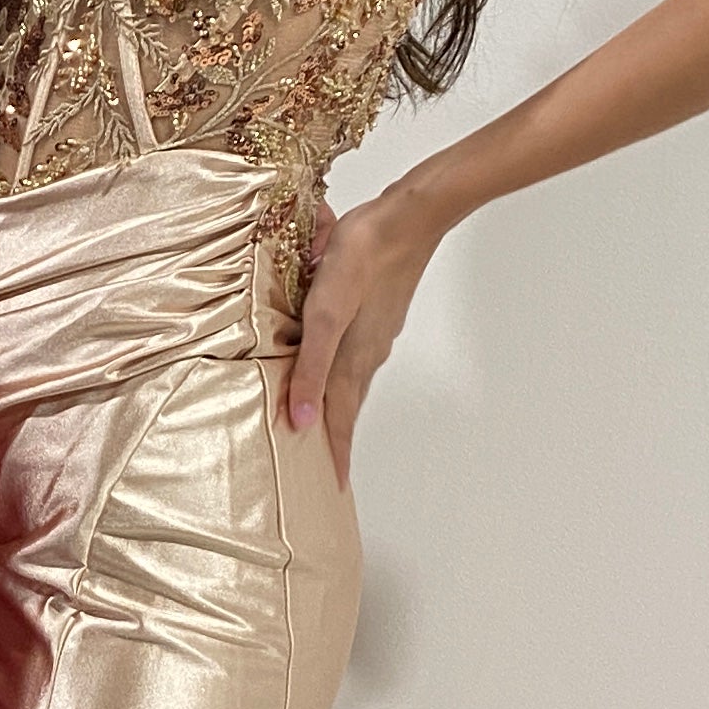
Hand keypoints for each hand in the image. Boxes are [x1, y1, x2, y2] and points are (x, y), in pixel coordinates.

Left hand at [285, 181, 447, 489]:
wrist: (406, 218)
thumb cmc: (363, 259)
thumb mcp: (324, 315)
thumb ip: (312, 368)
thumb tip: (302, 421)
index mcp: (354, 361)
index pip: (340, 422)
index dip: (334, 456)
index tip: (331, 489)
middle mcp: (367, 355)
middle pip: (348, 409)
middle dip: (335, 441)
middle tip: (324, 469)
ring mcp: (374, 334)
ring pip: (351, 383)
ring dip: (338, 409)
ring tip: (324, 428)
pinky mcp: (376, 313)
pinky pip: (354, 358)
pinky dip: (340, 377)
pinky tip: (331, 368)